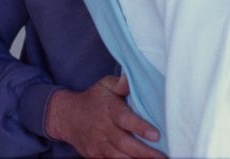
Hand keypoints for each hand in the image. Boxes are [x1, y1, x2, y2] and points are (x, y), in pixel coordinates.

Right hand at [45, 75, 163, 157]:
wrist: (68, 116)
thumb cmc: (93, 99)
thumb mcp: (105, 85)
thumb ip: (120, 83)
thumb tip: (130, 78)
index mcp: (107, 109)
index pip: (124, 119)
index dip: (140, 127)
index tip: (156, 134)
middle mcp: (102, 128)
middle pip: (124, 143)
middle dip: (144, 152)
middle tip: (162, 156)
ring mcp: (98, 144)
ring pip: (118, 156)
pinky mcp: (95, 155)